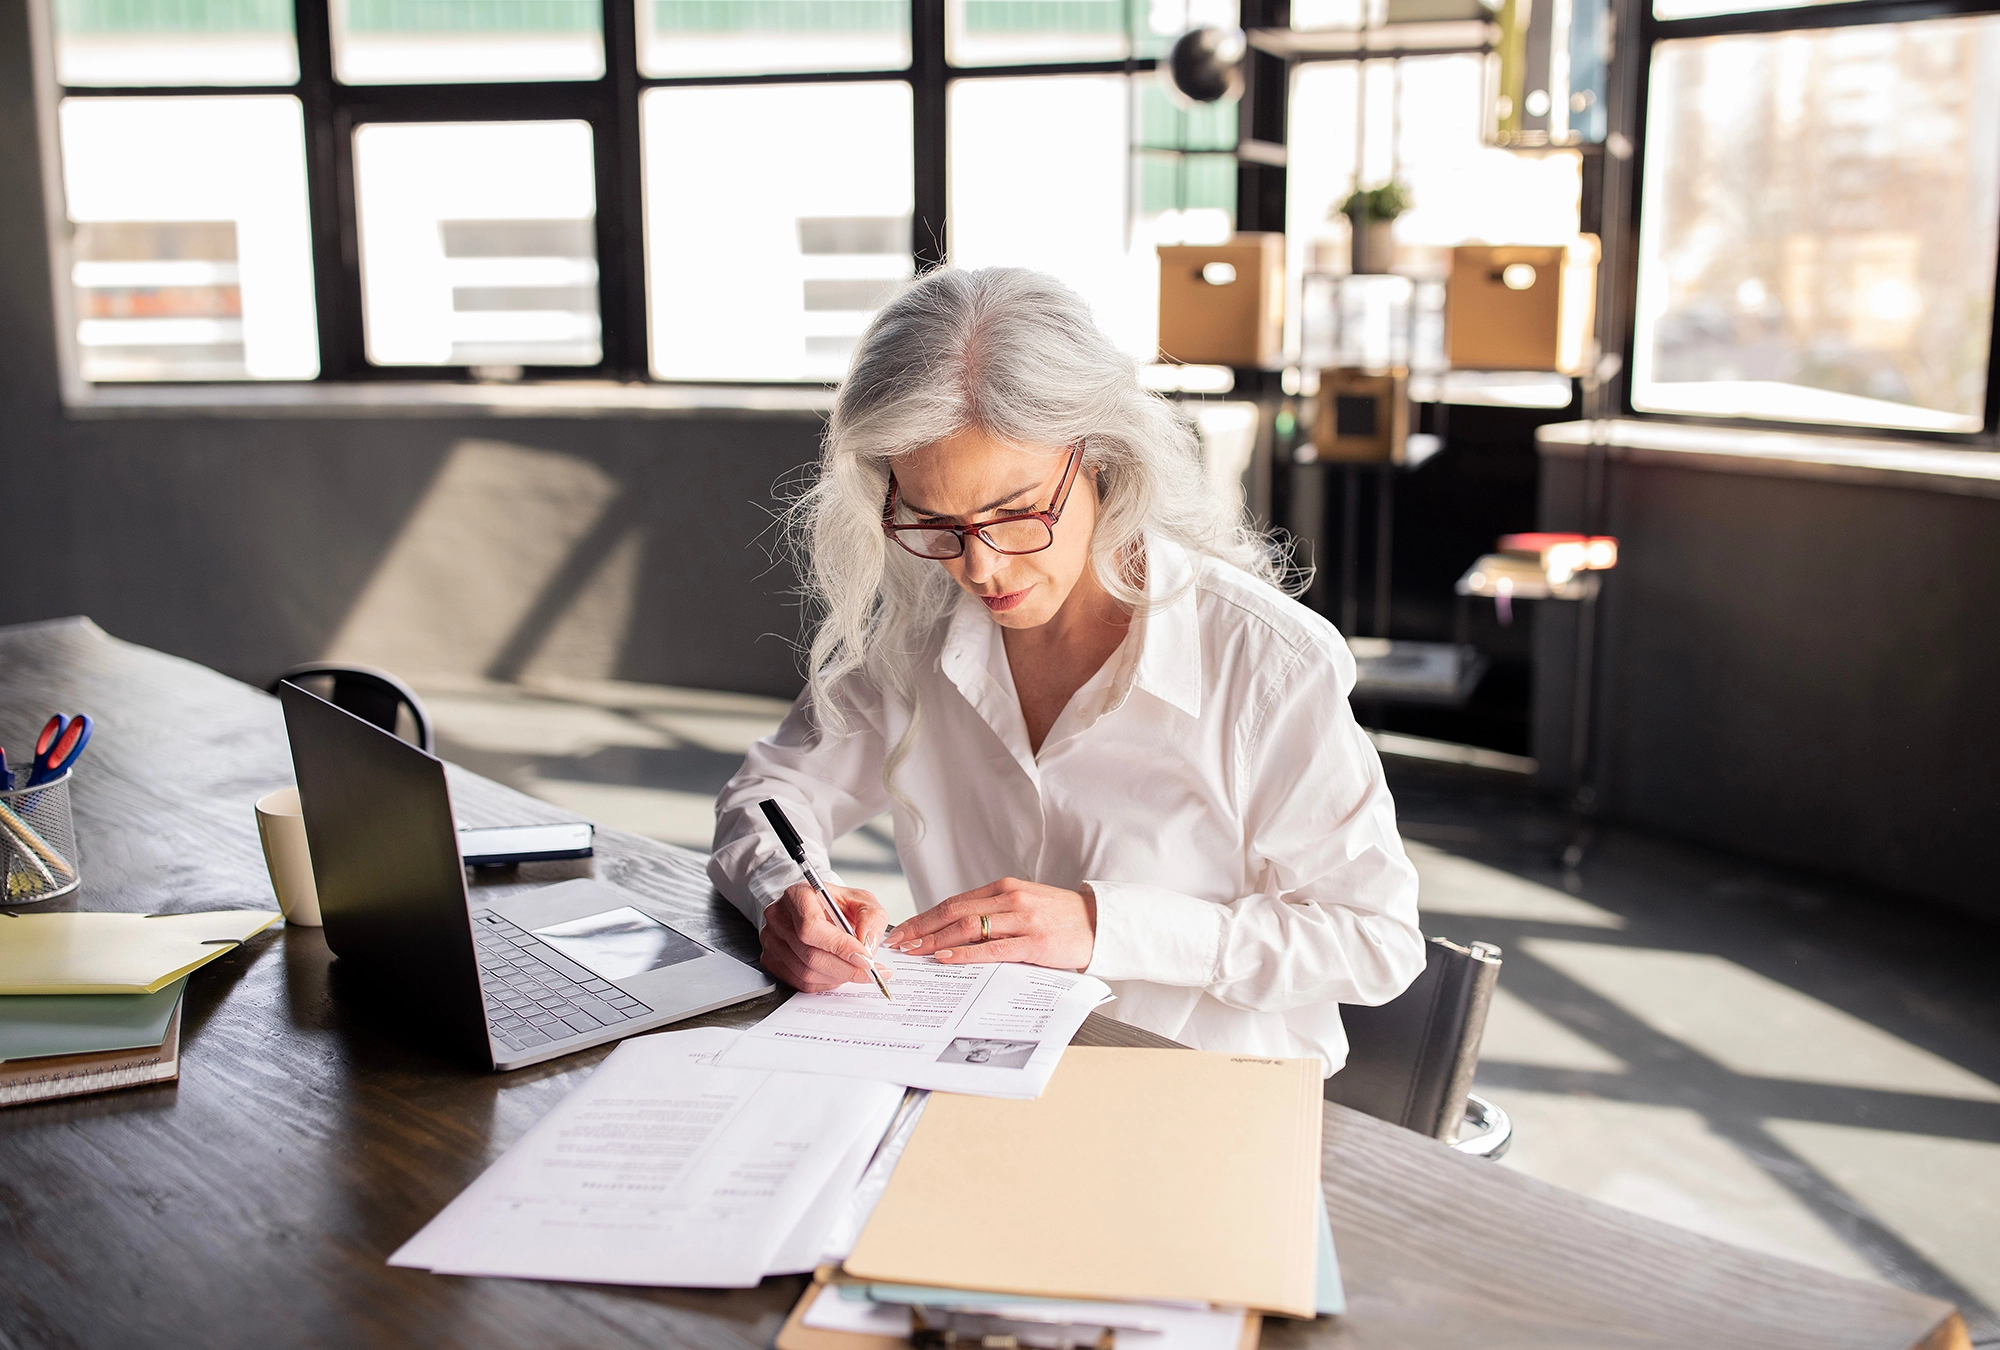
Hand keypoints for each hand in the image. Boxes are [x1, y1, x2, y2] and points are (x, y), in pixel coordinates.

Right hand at [761, 883, 891, 993]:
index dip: (840, 946)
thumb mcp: (861, 900)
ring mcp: (771, 940)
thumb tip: (867, 944)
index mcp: (798, 895)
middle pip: (809, 954)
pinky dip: (825, 983)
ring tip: (856, 971)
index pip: (812, 926)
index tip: (864, 957)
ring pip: (806, 972)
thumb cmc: (836, 904)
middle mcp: (779, 917)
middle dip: (845, 968)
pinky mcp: (771, 960)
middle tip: (869, 971)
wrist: (817, 909)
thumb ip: (871, 918)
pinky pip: (800, 982)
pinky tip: (838, 973)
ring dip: (837, 977)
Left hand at [882, 878, 1095, 970]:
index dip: (924, 917)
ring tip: (914, 952)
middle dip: (921, 928)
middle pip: (953, 911)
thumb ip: (993, 912)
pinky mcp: (1035, 942)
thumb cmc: (1061, 918)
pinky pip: (993, 948)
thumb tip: (954, 930)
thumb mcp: (1024, 905)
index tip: (903, 930)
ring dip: (935, 940)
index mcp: (1005, 888)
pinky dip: (966, 953)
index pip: (953, 901)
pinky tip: (946, 958)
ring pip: (968, 926)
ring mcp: (1023, 919)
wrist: (1100, 923)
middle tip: (898, 943)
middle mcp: (1010, 899)